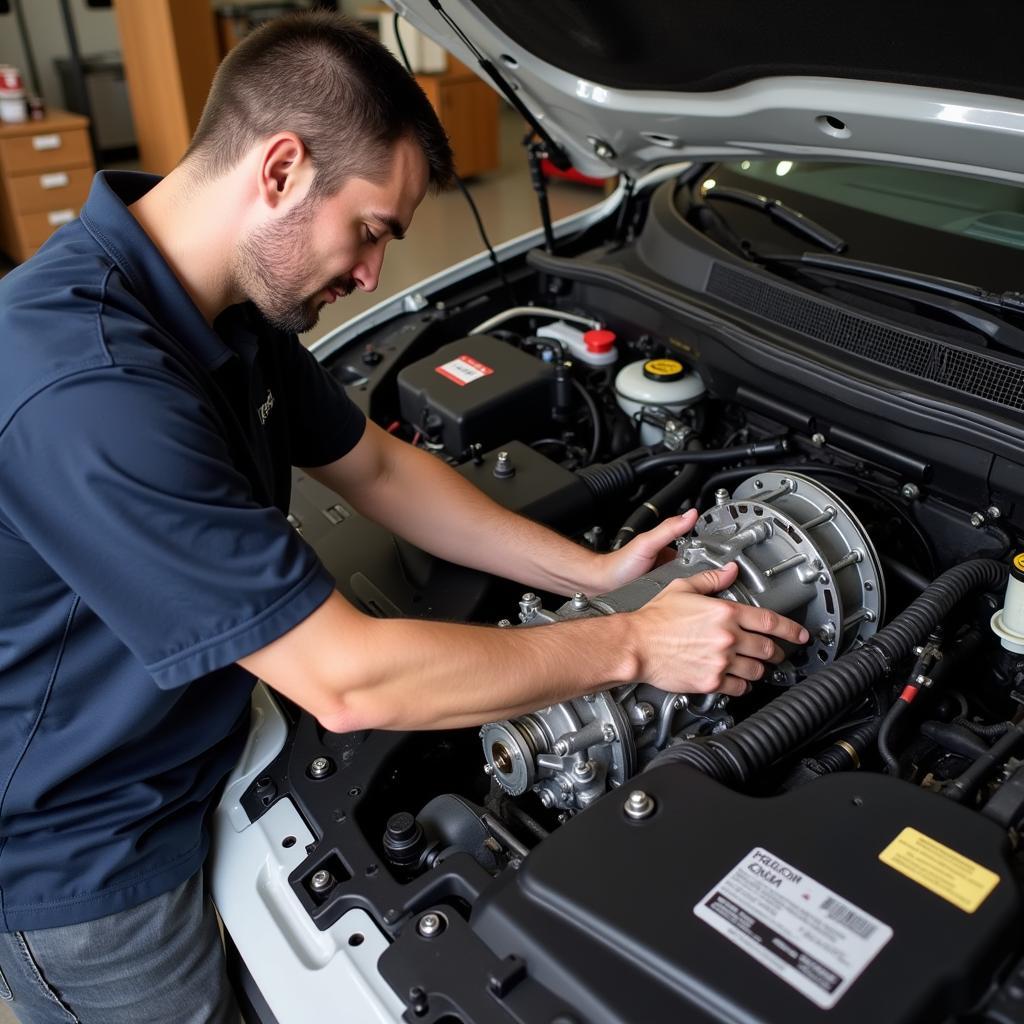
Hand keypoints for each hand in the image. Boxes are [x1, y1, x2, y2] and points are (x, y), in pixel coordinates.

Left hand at [594, 509, 699, 592]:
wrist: (602, 585)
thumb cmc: (619, 564)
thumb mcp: (647, 543)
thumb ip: (668, 529)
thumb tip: (691, 514)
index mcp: (669, 550)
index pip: (696, 551)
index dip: (708, 555)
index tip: (720, 561)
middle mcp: (669, 566)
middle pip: (695, 572)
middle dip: (701, 578)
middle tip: (704, 583)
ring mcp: (665, 582)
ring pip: (687, 586)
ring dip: (690, 590)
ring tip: (690, 593)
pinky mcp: (661, 596)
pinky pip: (677, 598)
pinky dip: (679, 599)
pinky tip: (678, 602)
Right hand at [628, 562, 808, 696]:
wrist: (635, 645)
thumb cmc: (654, 619)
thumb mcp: (683, 589)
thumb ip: (711, 579)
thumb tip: (729, 571)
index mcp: (725, 613)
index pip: (771, 622)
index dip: (792, 629)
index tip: (800, 634)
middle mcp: (727, 638)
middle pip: (768, 649)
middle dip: (777, 652)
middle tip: (776, 653)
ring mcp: (720, 662)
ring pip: (757, 671)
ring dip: (759, 669)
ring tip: (755, 666)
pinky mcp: (711, 681)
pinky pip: (739, 688)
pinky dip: (742, 685)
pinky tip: (737, 680)